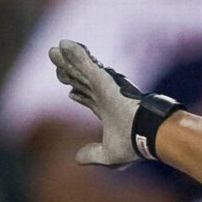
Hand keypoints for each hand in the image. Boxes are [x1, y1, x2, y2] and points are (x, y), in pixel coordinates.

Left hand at [48, 39, 182, 164]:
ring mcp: (103, 86)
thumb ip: (92, 154)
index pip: (90, 100)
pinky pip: (84, 63)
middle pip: (82, 82)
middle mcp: (105, 96)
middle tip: (59, 65)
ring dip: (67, 60)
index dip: (80, 95)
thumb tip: (77, 158)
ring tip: (55, 49)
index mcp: (108, 111)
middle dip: (69, 73)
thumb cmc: (134, 145)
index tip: (71, 92)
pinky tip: (64, 43)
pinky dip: (74, 53)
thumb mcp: (108, 155)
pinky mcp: (102, 79)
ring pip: (80, 70)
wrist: (146, 134)